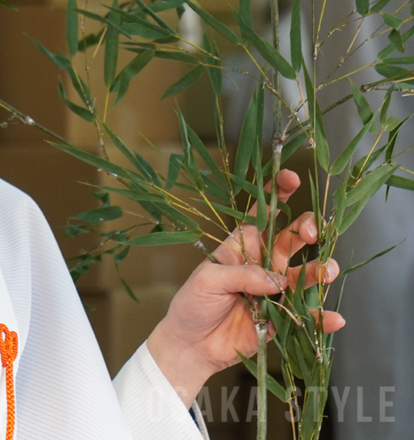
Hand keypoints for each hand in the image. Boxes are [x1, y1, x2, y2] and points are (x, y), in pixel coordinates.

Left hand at [146, 170, 345, 407]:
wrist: (191, 345)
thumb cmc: (192, 304)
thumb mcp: (208, 280)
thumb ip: (242, 275)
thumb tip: (278, 280)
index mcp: (242, 245)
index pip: (263, 213)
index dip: (278, 193)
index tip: (292, 178)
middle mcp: (263, 263)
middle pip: (293, 239)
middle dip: (307, 229)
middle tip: (312, 234)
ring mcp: (275, 290)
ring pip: (307, 274)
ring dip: (321, 270)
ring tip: (327, 271)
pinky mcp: (282, 318)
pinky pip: (308, 315)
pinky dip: (322, 317)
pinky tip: (333, 318)